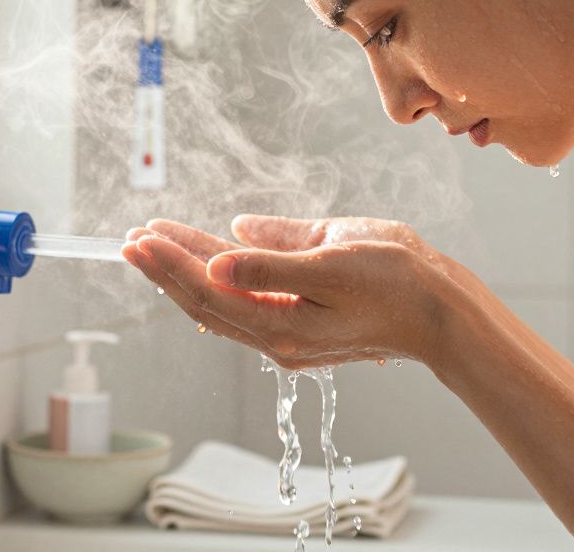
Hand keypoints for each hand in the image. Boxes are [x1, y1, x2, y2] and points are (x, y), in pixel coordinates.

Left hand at [122, 215, 468, 369]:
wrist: (443, 312)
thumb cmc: (397, 282)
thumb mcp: (332, 261)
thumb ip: (271, 261)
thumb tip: (218, 257)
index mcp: (281, 323)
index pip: (208, 290)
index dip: (170, 262)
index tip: (141, 236)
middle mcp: (278, 337)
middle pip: (205, 300)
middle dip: (166, 268)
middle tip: (131, 239)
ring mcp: (289, 334)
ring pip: (221, 302)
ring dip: (186, 273)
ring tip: (154, 246)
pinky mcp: (302, 325)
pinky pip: (245, 304)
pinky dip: (217, 281)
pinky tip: (203, 265)